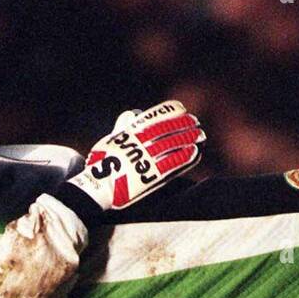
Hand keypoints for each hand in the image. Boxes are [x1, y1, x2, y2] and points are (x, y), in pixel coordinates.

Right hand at [65, 100, 204, 212]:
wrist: (97, 188)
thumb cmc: (101, 166)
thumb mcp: (109, 140)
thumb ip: (122, 127)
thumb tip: (132, 115)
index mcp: (128, 133)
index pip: (153, 117)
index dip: (170, 111)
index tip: (182, 109)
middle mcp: (137, 143)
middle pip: (166, 129)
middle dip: (183, 124)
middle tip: (196, 122)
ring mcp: (144, 159)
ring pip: (171, 144)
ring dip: (188, 138)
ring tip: (201, 136)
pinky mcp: (150, 175)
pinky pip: (172, 164)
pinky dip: (185, 157)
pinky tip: (196, 152)